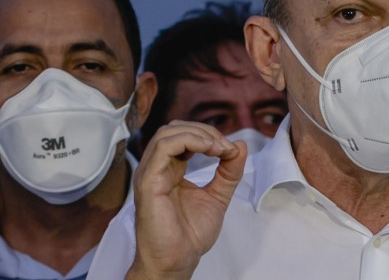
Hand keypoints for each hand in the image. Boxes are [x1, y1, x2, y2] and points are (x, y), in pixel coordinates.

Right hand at [126, 120, 246, 279]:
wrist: (178, 260)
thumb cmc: (190, 234)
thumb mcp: (218, 196)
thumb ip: (229, 171)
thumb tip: (240, 145)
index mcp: (170, 169)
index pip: (183, 135)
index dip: (209, 135)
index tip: (231, 150)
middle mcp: (157, 167)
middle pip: (175, 129)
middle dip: (204, 131)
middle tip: (225, 147)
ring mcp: (150, 172)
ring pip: (168, 133)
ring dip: (198, 134)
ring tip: (218, 148)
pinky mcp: (148, 181)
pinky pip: (164, 147)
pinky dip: (189, 140)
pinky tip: (208, 149)